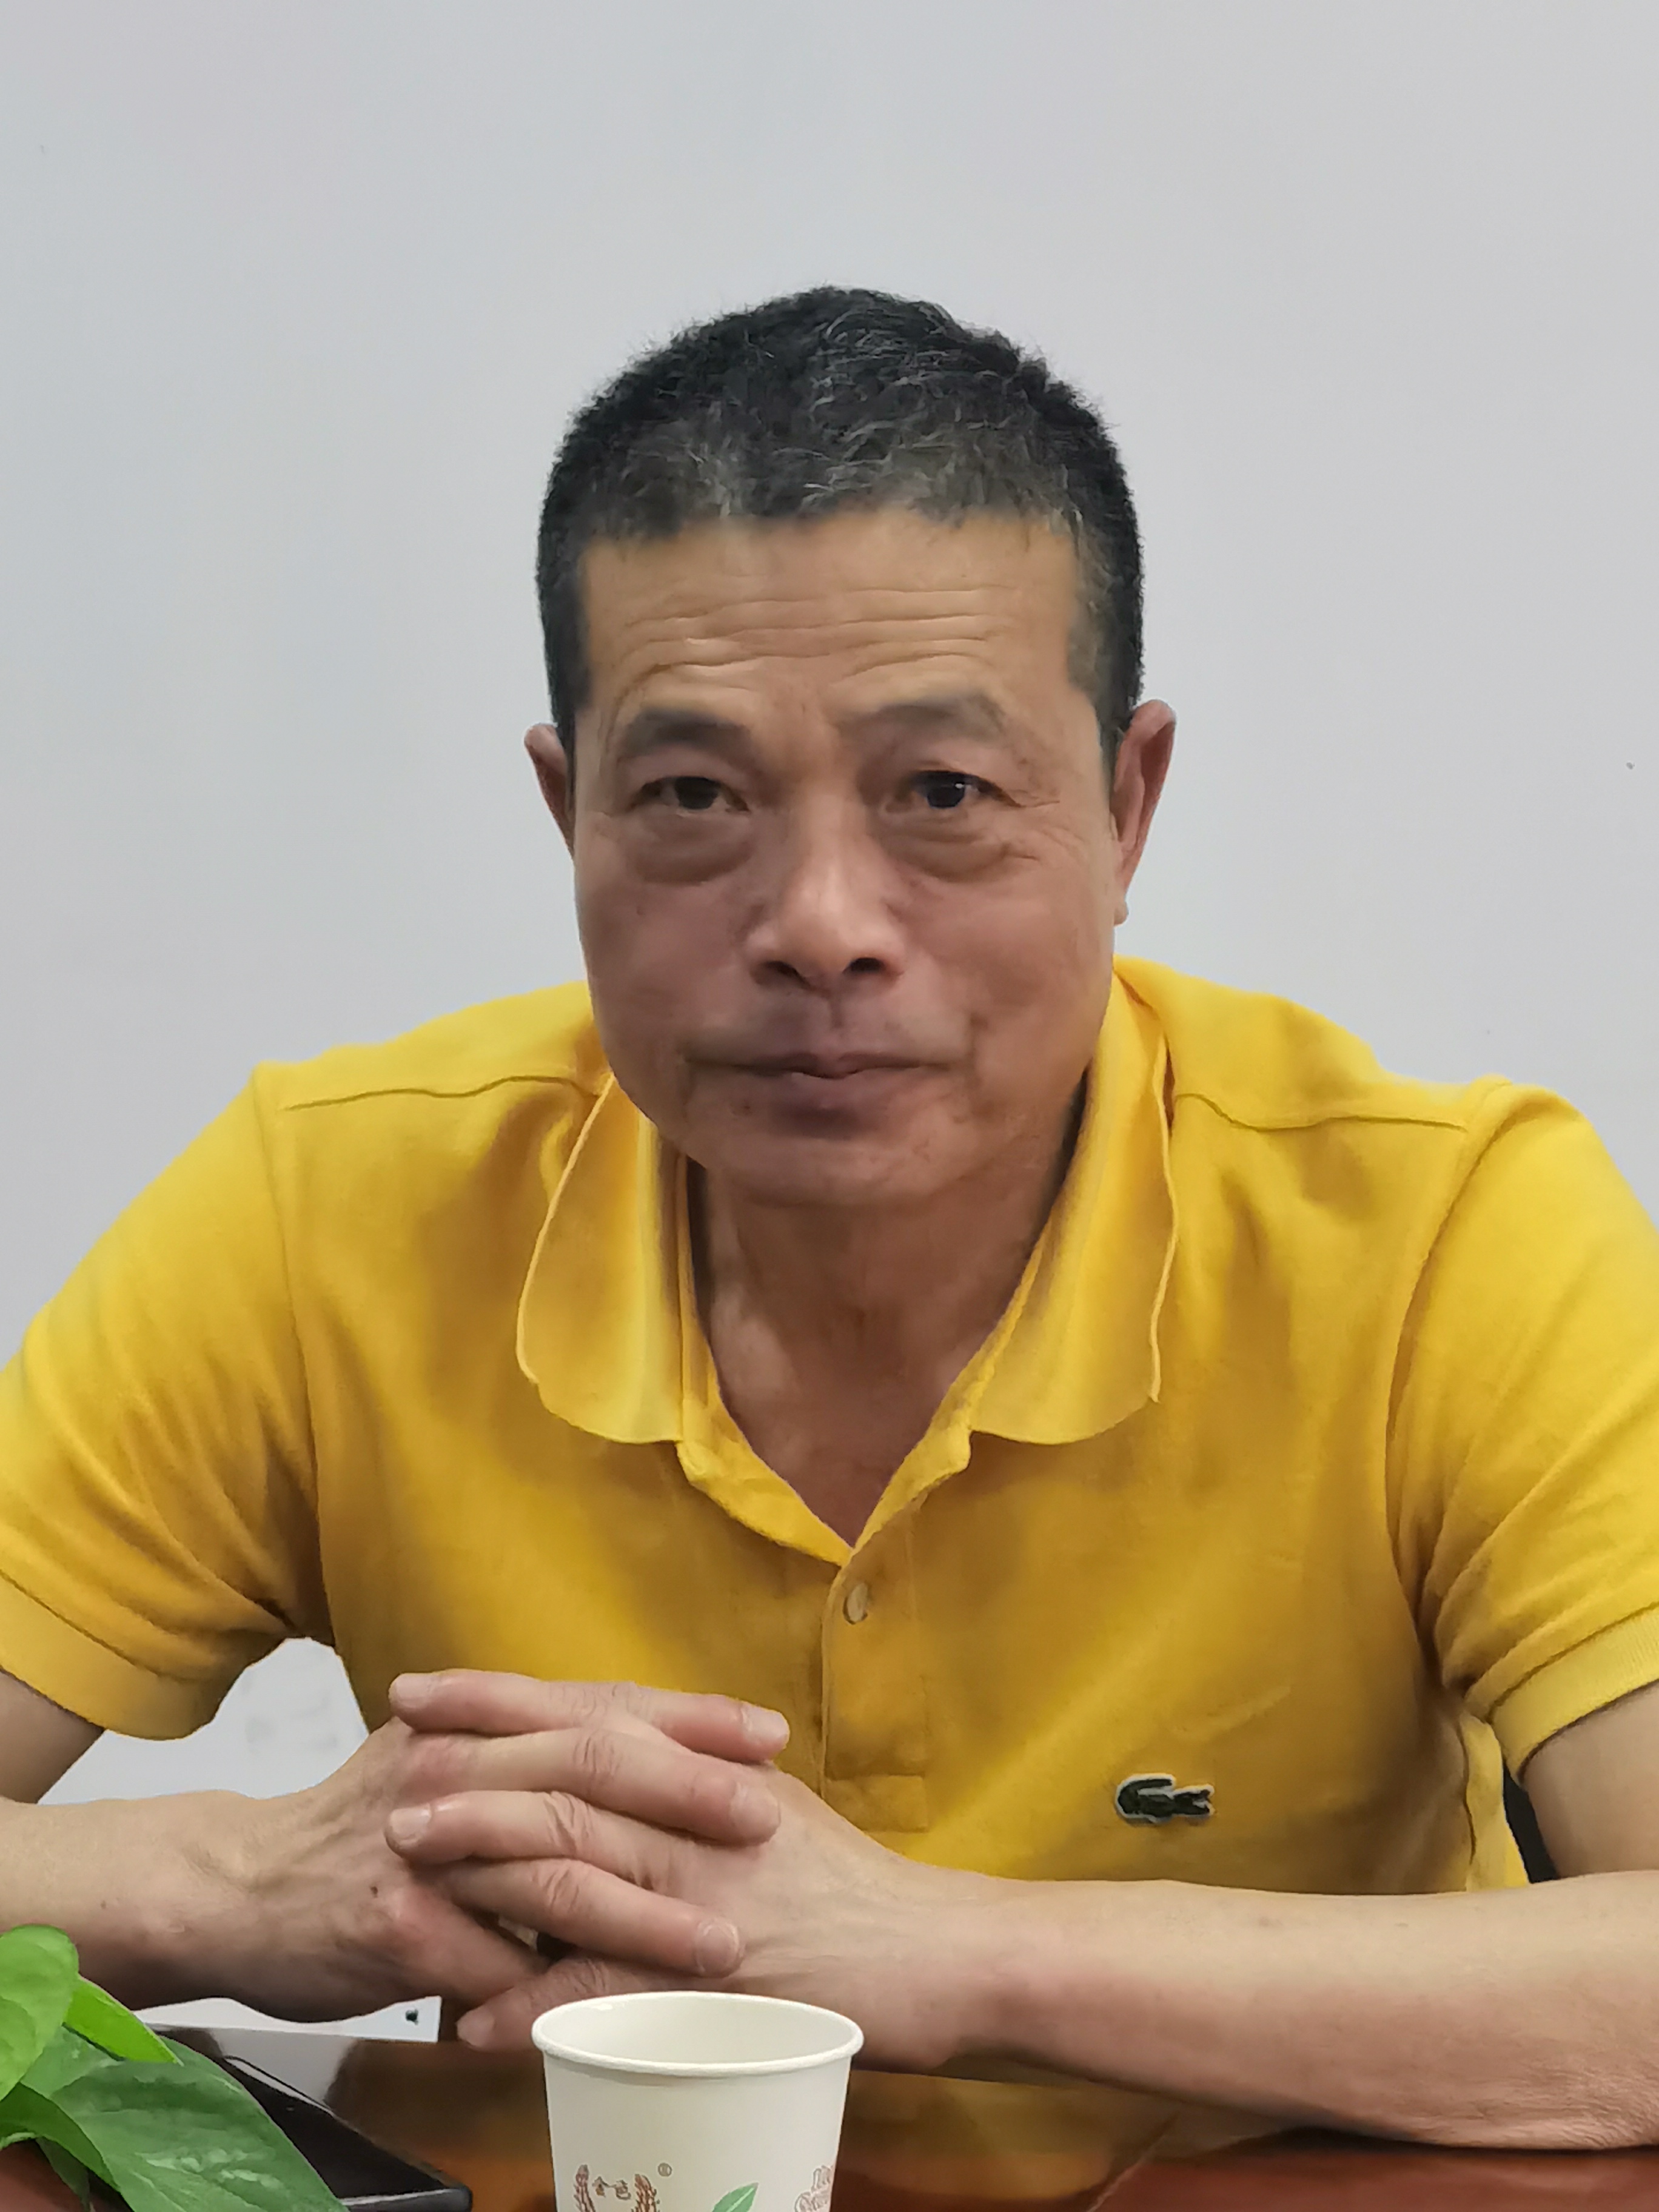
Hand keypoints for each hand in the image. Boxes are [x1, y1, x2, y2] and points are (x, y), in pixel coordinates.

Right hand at [199, 1674, 787, 2021]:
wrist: (236, 1885)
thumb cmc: (362, 1830)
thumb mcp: (445, 1762)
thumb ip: (532, 1753)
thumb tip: (642, 1752)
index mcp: (480, 1726)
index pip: (604, 1706)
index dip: (690, 1717)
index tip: (768, 1735)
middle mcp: (457, 1768)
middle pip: (590, 1769)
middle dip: (689, 1795)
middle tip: (768, 1823)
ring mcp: (426, 1847)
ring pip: (556, 1876)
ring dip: (648, 1919)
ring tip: (723, 1949)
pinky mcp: (397, 1925)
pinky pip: (496, 1967)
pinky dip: (559, 1994)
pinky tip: (620, 2019)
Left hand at [389, 1684, 1001, 2063]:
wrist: (939, 1953)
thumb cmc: (852, 1888)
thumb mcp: (767, 1808)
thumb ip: (689, 1782)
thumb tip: (619, 1760)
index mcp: (707, 1770)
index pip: (587, 1715)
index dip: (496, 1698)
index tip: (419, 1689)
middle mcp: (698, 1818)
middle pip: (564, 1776)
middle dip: (467, 1769)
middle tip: (387, 1772)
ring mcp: (704, 1896)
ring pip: (574, 1864)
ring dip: (480, 1865)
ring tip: (404, 1867)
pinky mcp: (715, 1981)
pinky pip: (610, 1990)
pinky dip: (536, 2001)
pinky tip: (474, 2016)